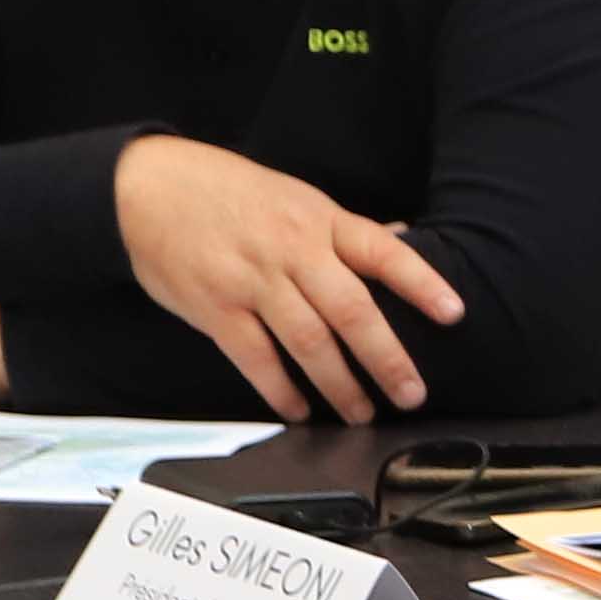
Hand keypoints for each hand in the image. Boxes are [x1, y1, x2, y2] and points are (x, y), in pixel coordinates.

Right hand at [112, 136, 461, 423]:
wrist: (147, 186)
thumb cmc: (229, 193)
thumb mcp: (294, 197)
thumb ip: (343, 230)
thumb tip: (400, 240)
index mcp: (319, 221)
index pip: (382, 252)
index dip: (422, 282)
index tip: (453, 313)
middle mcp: (291, 251)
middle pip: (350, 309)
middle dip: (387, 357)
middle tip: (411, 393)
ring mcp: (252, 281)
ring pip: (308, 341)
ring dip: (340, 384)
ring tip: (363, 413)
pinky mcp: (215, 308)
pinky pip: (256, 358)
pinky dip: (280, 389)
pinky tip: (300, 410)